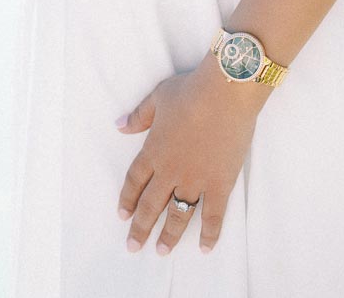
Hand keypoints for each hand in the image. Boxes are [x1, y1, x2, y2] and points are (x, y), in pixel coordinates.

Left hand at [114, 52, 270, 255]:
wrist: (225, 93)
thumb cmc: (191, 91)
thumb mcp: (158, 97)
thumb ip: (139, 116)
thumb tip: (119, 125)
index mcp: (154, 151)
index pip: (135, 181)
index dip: (127, 199)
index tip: (122, 215)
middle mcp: (171, 171)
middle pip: (151, 204)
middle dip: (141, 228)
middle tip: (133, 246)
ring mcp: (196, 180)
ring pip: (178, 214)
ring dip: (169, 235)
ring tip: (162, 251)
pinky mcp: (220, 183)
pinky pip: (213, 214)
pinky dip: (209, 233)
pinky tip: (204, 248)